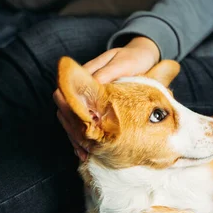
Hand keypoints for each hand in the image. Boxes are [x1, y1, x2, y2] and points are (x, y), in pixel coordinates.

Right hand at [54, 37, 159, 160]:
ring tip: (84, 154)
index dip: (72, 110)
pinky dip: (89, 137)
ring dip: (80, 137)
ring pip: (78, 119)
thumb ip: (108, 73)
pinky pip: (89, 123)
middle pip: (71, 110)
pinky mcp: (99, 107)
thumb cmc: (133, 59)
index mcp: (87, 74)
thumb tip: (95, 86)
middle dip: (75, 130)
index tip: (81, 125)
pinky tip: (88, 151)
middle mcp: (85, 88)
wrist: (143, 58)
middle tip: (82, 147)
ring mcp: (91, 98)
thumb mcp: (123, 63)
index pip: (70, 93)